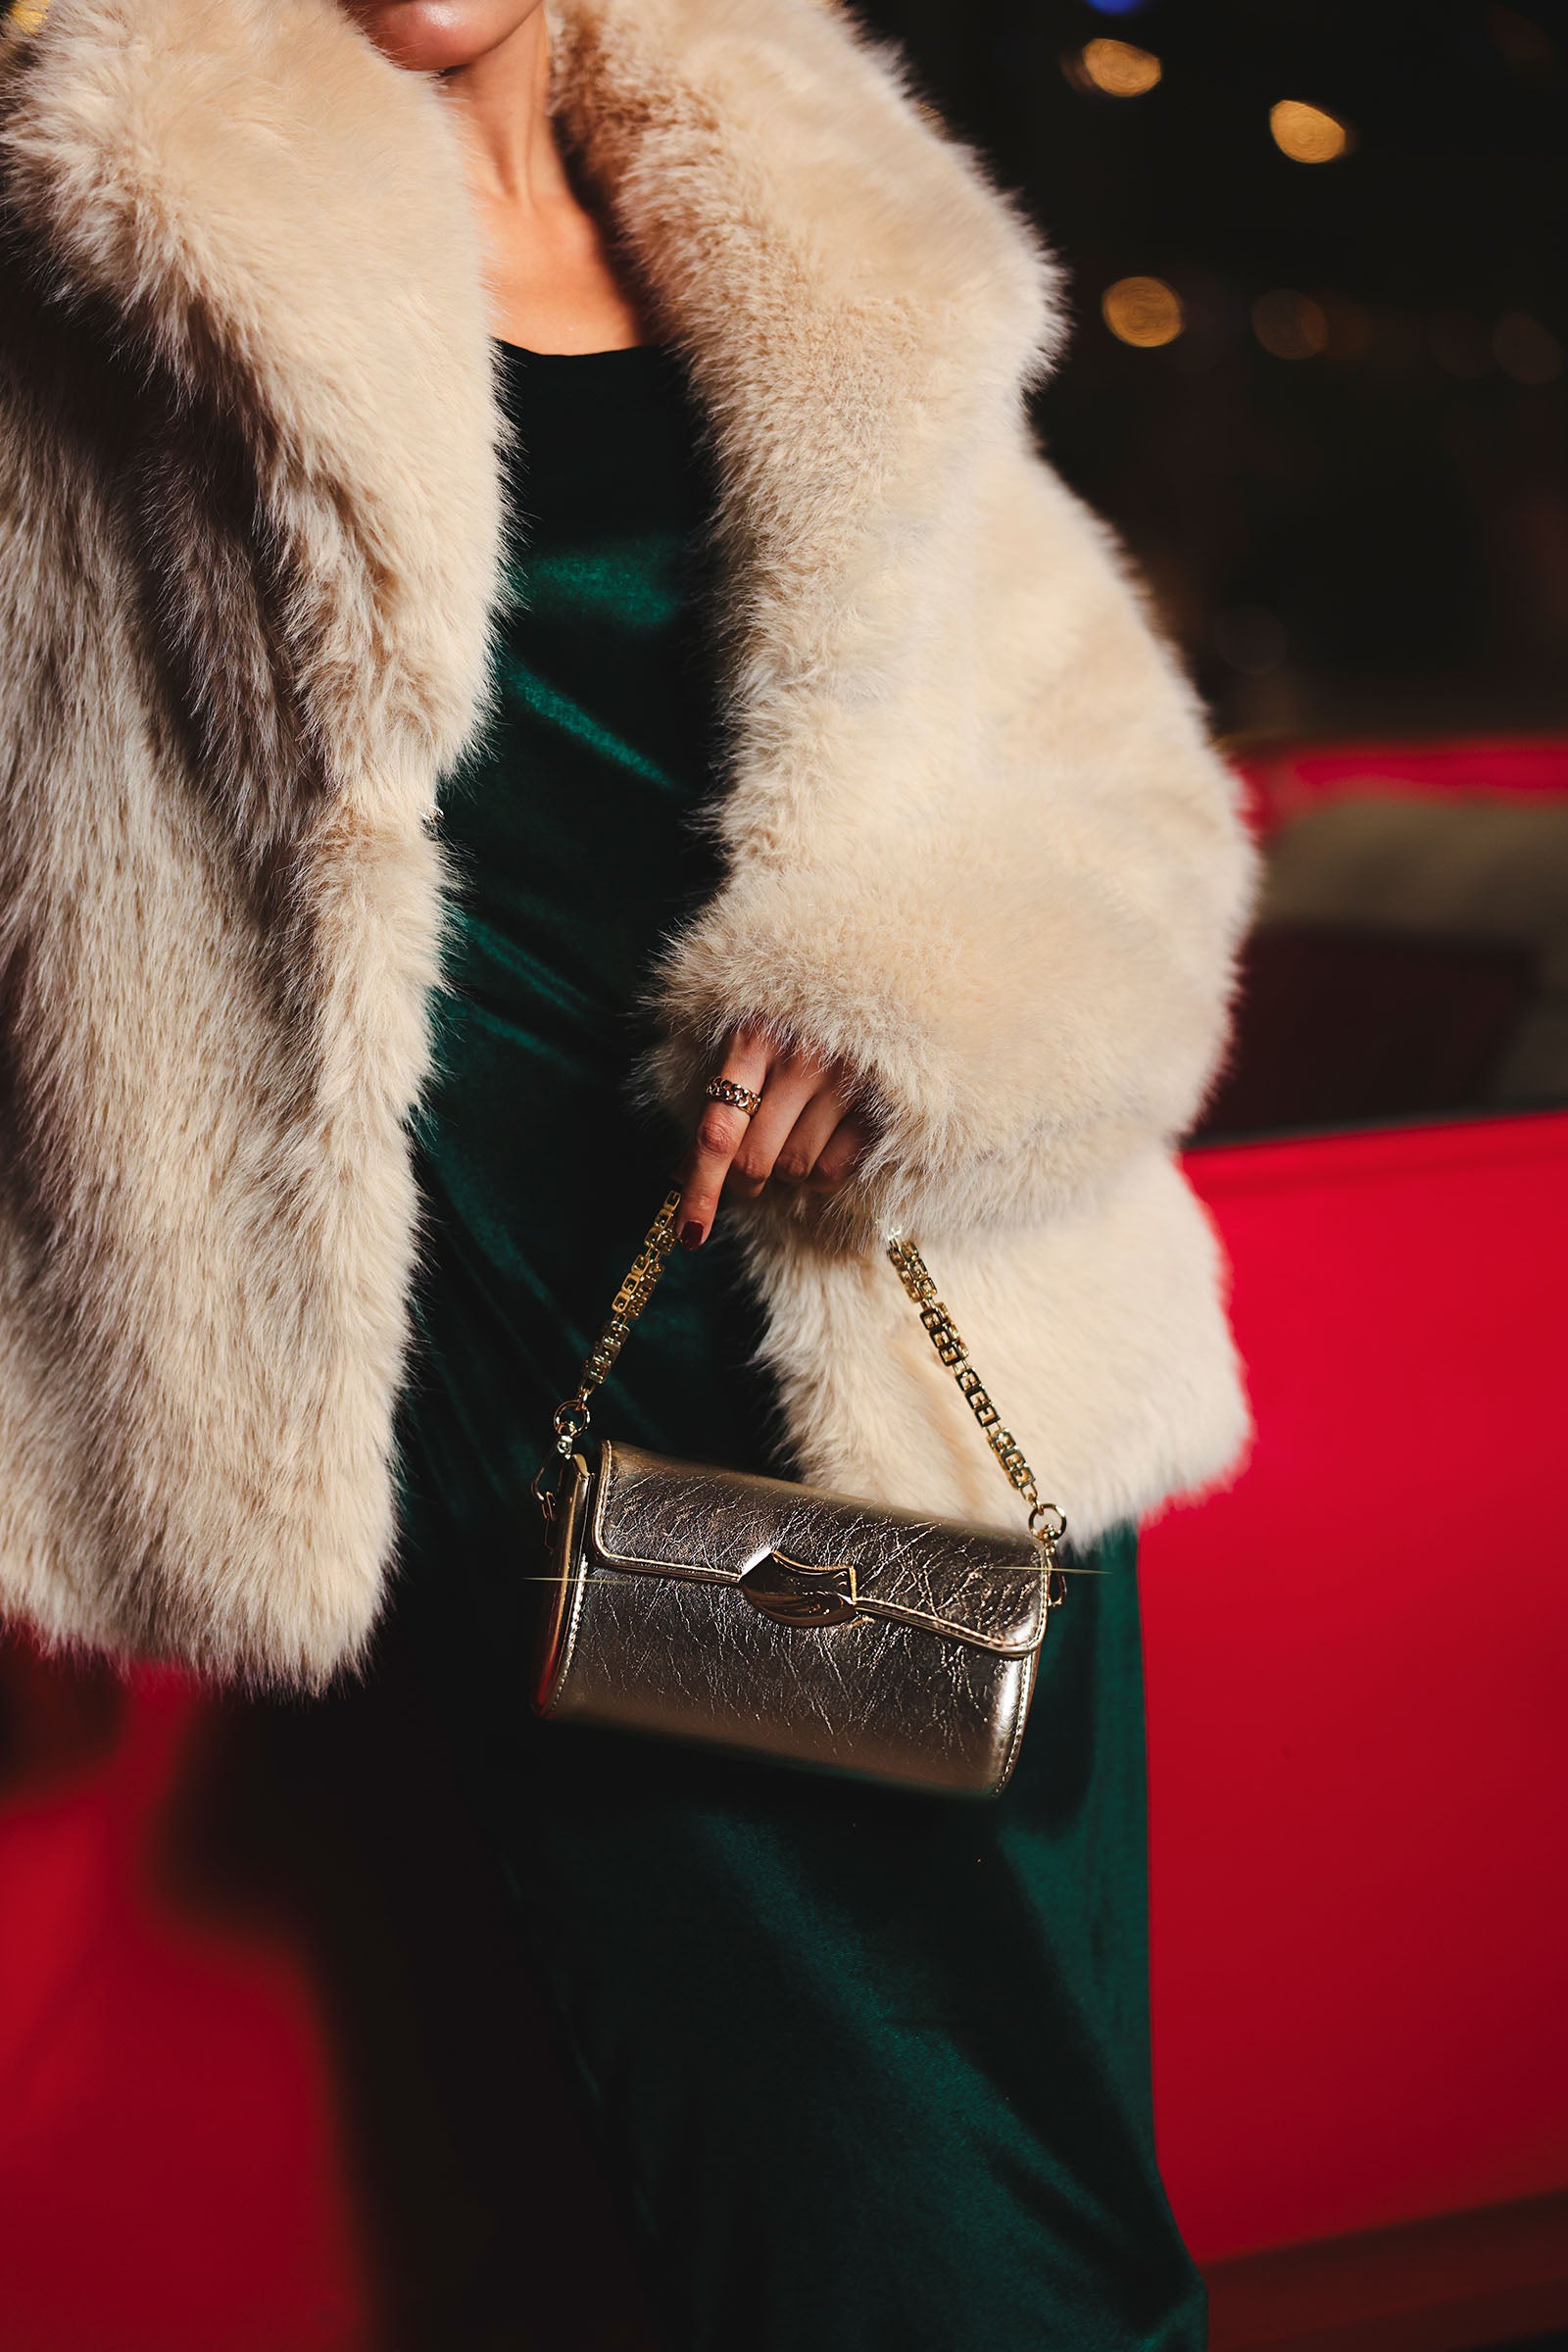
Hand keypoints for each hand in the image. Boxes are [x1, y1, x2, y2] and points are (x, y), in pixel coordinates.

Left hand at [676, 1030, 870, 1247]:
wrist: (871, 993)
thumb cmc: (790, 1031)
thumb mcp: (744, 1052)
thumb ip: (714, 1110)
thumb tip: (680, 1175)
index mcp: (752, 1039)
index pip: (717, 1133)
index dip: (700, 1190)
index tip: (688, 1235)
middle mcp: (799, 1056)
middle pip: (753, 1161)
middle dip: (744, 1183)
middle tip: (748, 1176)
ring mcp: (844, 1079)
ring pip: (795, 1169)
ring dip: (787, 1172)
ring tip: (795, 1137)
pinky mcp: (878, 1103)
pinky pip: (833, 1171)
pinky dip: (821, 1173)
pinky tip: (824, 1141)